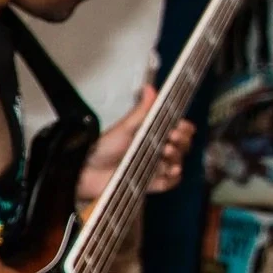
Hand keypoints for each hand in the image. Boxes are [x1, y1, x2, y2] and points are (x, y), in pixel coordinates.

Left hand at [75, 95, 190, 201]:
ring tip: (165, 152)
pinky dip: (173, 177)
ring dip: (177, 156)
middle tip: (172, 138)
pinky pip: (170, 182)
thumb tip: (150, 88)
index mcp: (153, 135)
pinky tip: (170, 171)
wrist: (87, 171)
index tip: (179, 126)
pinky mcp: (150, 183)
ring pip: (178, 162)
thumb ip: (141, 111)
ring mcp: (155, 167)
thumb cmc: (104, 147)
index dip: (184, 128)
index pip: (179, 130)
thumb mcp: (124, 128)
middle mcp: (157, 150)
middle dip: (182, 141)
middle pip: (183, 146)